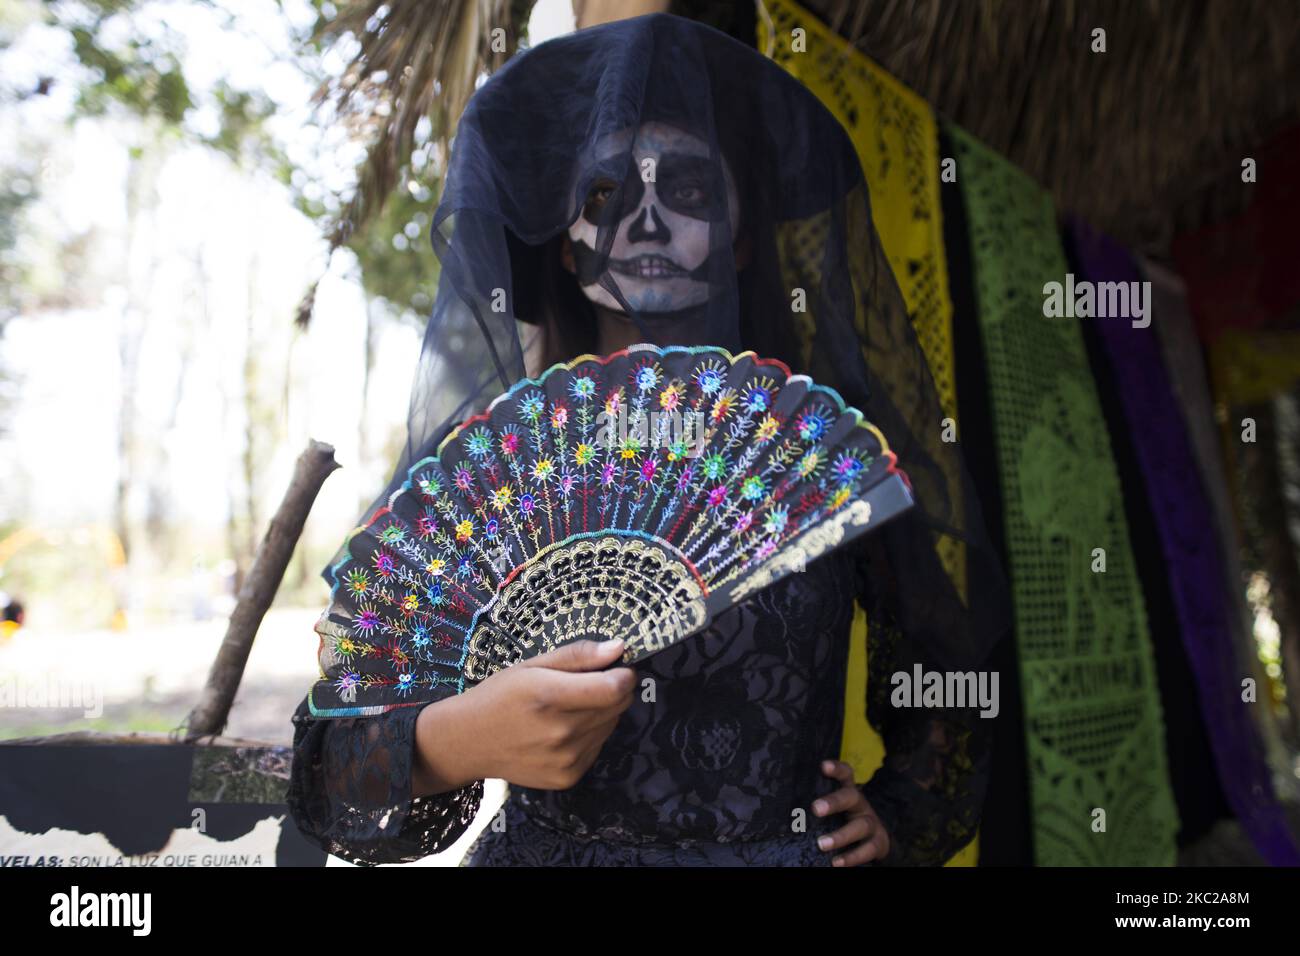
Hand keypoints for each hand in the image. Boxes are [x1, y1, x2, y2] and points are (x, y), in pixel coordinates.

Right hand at [417, 637, 635, 792]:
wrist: (468, 742)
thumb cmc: (499, 696)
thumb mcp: (531, 666)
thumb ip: (578, 656)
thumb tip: (619, 648)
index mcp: (549, 697)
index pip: (614, 689)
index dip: (624, 675)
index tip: (619, 667)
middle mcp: (561, 732)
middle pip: (617, 706)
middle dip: (614, 690)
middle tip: (589, 683)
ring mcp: (566, 760)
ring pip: (610, 726)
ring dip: (602, 713)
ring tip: (570, 707)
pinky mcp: (568, 777)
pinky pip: (597, 747)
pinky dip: (590, 735)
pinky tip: (563, 730)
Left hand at [812, 759, 890, 865]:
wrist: (877, 838)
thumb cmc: (846, 820)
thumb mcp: (837, 808)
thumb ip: (820, 805)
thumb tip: (788, 810)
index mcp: (849, 792)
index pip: (846, 775)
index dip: (837, 768)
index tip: (823, 766)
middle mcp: (861, 805)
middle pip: (851, 797)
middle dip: (834, 802)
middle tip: (815, 808)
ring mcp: (872, 823)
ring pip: (860, 826)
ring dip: (840, 836)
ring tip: (821, 844)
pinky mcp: (878, 843)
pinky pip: (867, 850)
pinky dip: (852, 857)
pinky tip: (837, 862)